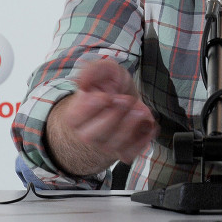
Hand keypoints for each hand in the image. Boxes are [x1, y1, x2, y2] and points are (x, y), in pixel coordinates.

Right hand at [45, 57, 156, 175]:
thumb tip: (82, 83)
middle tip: (127, 99)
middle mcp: (87, 134)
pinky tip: (146, 122)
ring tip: (140, 108)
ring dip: (131, 124)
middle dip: (114, 115)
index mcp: (76, 115)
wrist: (127, 99)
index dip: (92, 107)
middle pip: (93, 135)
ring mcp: (105, 146)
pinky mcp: (123, 152)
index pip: (75, 118)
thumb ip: (93, 70)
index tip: (107, 96)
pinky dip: (143, 137)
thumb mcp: (105, 70)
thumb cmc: (112, 85)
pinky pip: (132, 152)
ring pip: (114, 144)